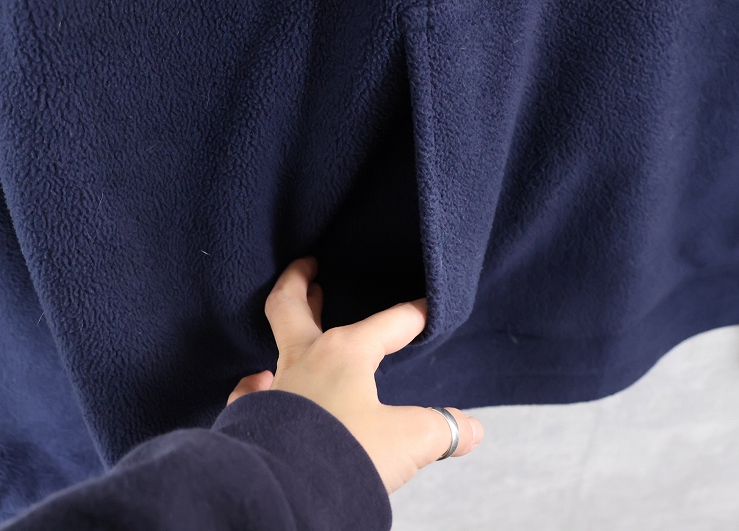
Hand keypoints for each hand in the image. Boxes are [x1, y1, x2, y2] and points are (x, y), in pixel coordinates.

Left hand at [228, 255, 484, 493]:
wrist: (287, 492)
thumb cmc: (346, 455)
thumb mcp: (409, 440)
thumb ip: (442, 429)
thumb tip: (470, 429)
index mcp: (346, 354)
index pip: (389, 324)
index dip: (414, 315)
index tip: (428, 310)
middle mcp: (306, 361)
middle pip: (293, 306)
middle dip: (300, 281)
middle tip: (308, 265)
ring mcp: (275, 388)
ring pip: (275, 342)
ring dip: (286, 326)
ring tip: (293, 315)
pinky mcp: (252, 419)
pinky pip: (248, 392)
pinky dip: (254, 384)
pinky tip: (257, 380)